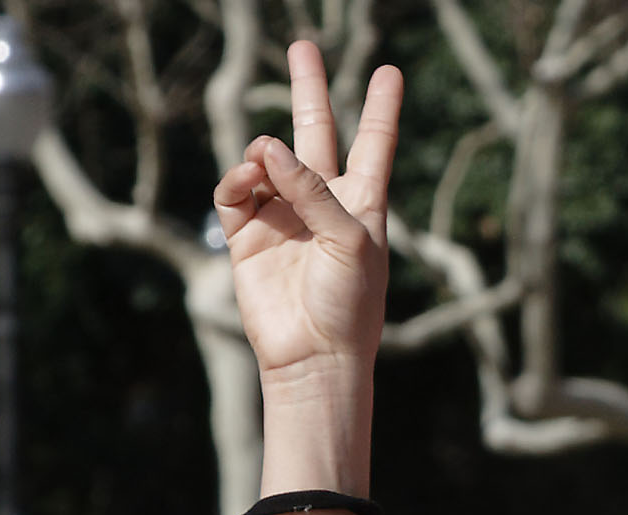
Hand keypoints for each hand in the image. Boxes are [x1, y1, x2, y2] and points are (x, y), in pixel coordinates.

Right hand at [213, 43, 403, 394]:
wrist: (313, 355)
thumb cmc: (349, 305)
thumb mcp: (350, 241)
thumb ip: (314, 189)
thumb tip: (267, 147)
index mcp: (362, 203)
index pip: (374, 144)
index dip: (382, 109)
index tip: (391, 72)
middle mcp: (321, 201)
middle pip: (316, 131)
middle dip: (310, 90)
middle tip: (304, 46)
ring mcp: (282, 213)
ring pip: (266, 157)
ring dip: (264, 152)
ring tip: (264, 162)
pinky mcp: (246, 231)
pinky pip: (235, 188)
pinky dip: (237, 178)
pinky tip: (246, 180)